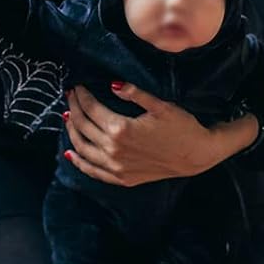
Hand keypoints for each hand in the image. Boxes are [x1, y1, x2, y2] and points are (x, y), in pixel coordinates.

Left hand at [61, 83, 251, 187]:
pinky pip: (93, 171)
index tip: (77, 86)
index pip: (92, 110)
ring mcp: (116, 168)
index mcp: (121, 129)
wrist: (195, 155)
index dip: (82, 96)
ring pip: (84, 149)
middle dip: (74, 109)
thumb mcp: (159, 105)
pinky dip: (80, 162)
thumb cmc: (180, 126)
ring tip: (68, 117)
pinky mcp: (122, 179)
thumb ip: (134, 93)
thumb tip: (112, 84)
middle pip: (84, 127)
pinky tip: (71, 154)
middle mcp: (114, 151)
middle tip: (70, 95)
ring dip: (72, 132)